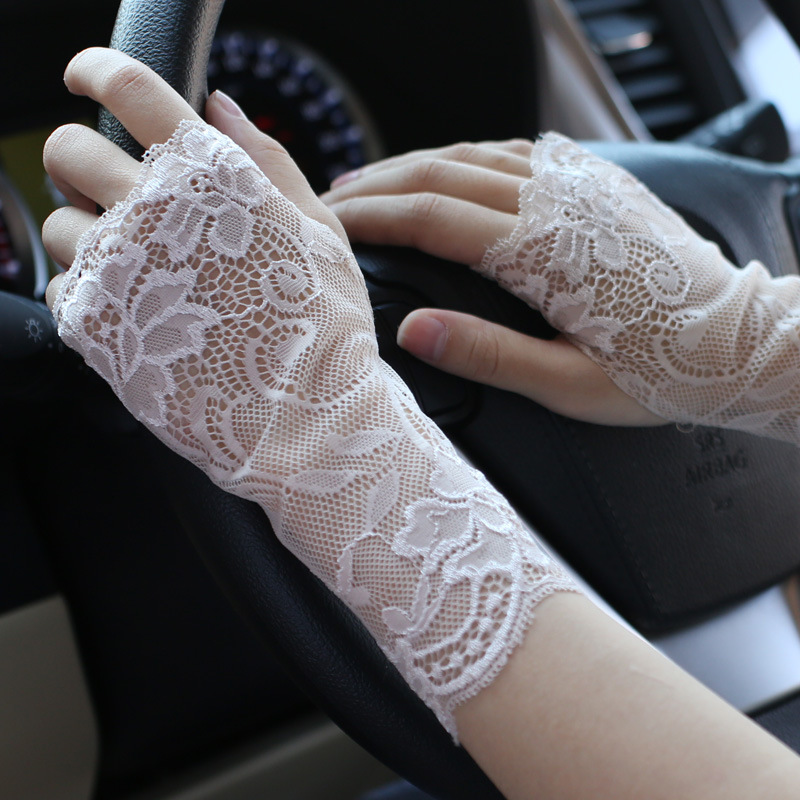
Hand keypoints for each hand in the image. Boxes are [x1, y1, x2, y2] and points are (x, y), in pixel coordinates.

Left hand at [43, 47, 346, 305]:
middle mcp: (151, 214)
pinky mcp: (94, 328)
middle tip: (115, 188)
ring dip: (88, 233)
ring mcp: (115, 271)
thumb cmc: (323, 326)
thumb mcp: (319, 231)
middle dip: (82, 159)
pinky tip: (137, 311)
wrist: (304, 418)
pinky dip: (88, 291)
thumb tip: (220, 106)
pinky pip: (59, 286)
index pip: (130, 88)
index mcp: (210, 178)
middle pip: (67, 149)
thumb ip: (268, 161)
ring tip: (139, 268)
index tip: (90, 79)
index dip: (99, 70)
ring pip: (56, 222)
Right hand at [321, 141, 663, 426]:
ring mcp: (577, 184)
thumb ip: (489, 354)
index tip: (325, 223)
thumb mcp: (569, 384)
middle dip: (376, 184)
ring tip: (369, 183)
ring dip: (414, 165)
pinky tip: (447, 168)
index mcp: (540, 249)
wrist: (737, 338)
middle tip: (328, 202)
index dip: (369, 216)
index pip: (430, 216)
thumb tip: (412, 329)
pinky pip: (514, 152)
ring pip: (473, 153)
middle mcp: (554, 201)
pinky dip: (466, 156)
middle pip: (440, 172)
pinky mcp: (596, 183)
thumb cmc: (658, 370)